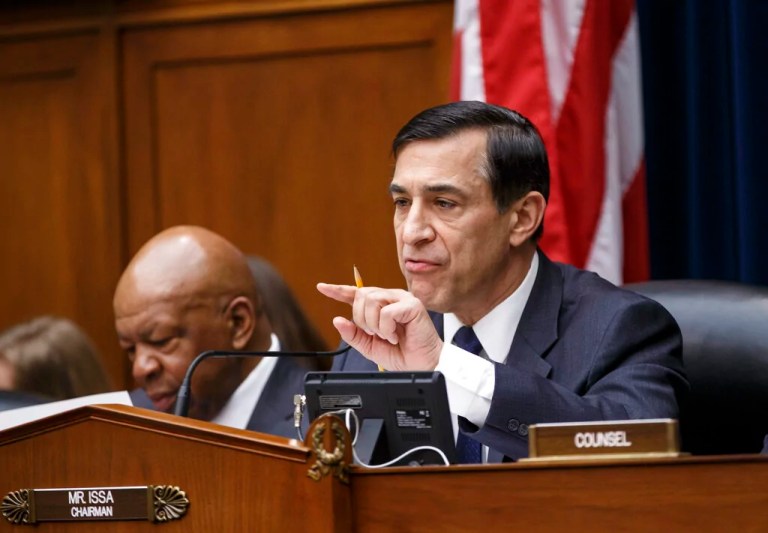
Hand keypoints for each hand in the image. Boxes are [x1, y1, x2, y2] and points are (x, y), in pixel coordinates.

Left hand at [316, 283, 442, 370]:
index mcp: (381, 305)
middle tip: (375, 334)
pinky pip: (386, 312)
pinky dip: (386, 328)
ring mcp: (402, 299)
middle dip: (361, 319)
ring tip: (387, 336)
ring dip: (374, 324)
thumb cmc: (401, 354)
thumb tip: (337, 319)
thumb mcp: (370, 346)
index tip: (321, 287)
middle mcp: (391, 297)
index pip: (356, 293)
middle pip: (361, 295)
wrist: (422, 365)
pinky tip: (395, 336)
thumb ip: (353, 334)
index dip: (338, 290)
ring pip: (372, 301)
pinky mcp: (412, 305)